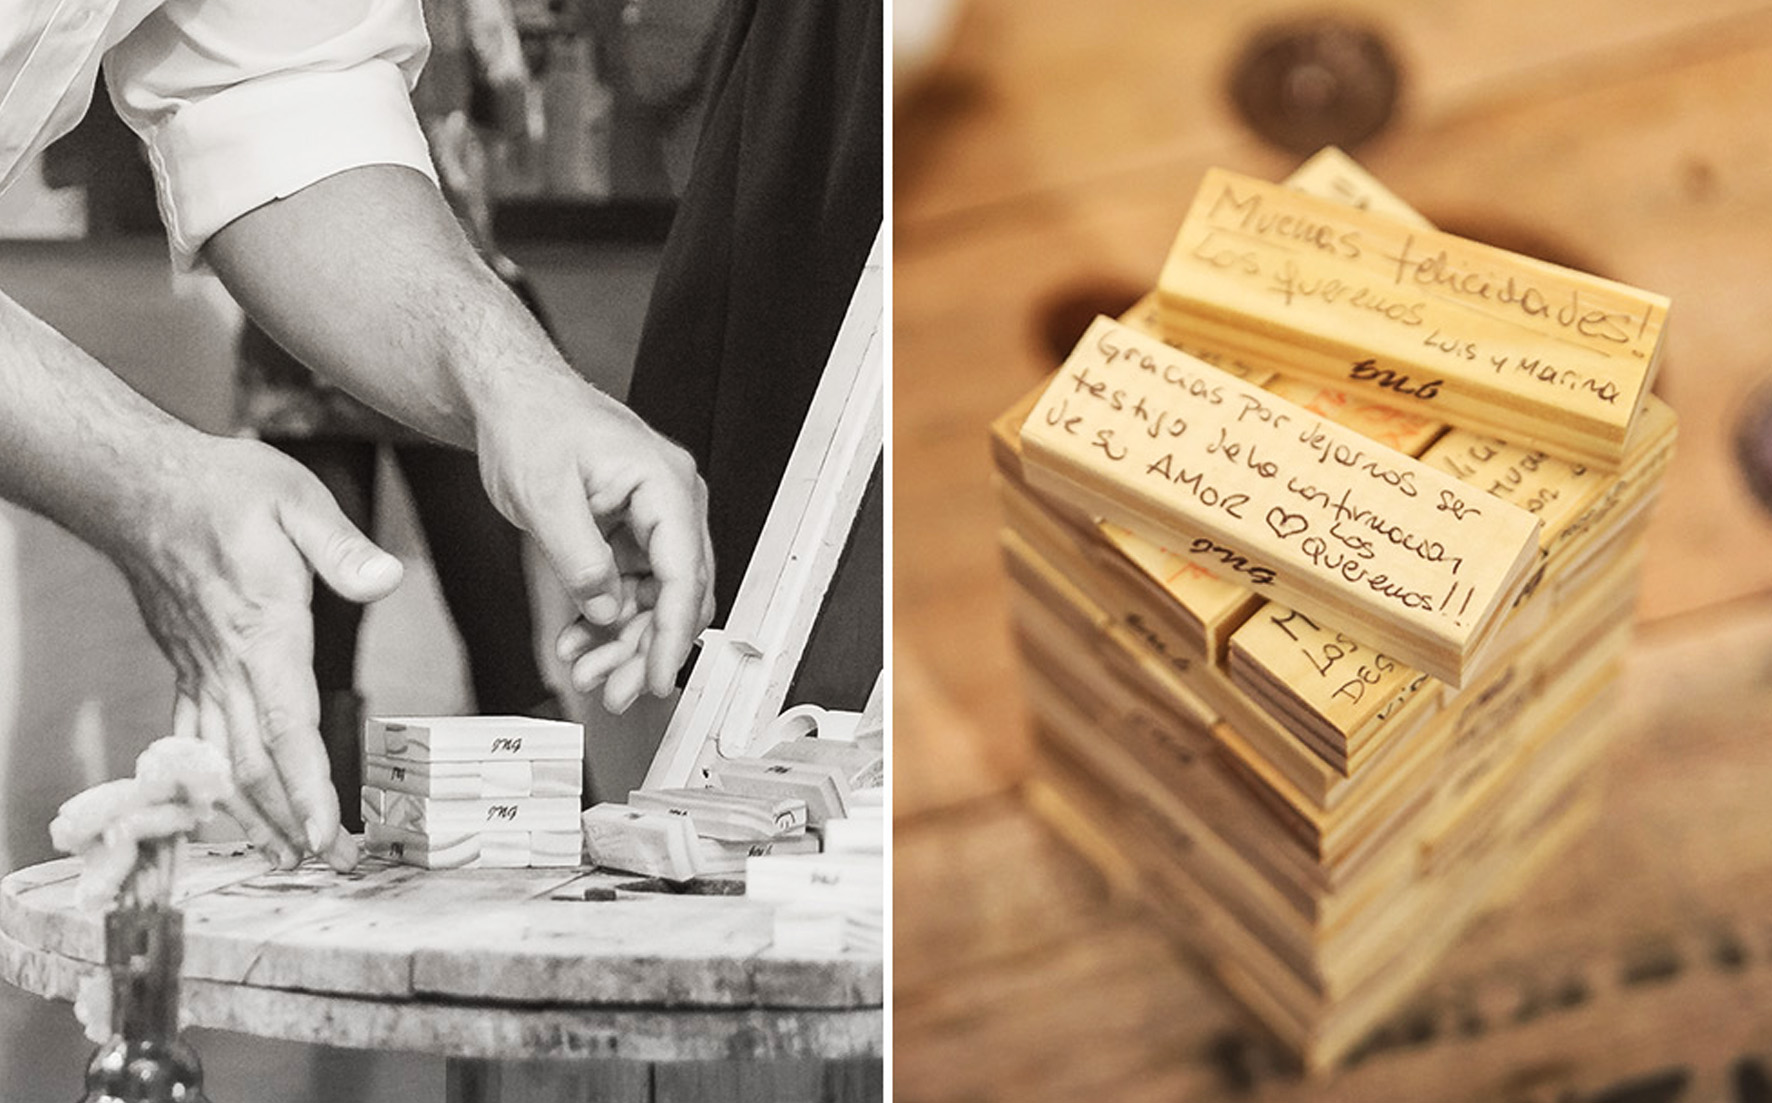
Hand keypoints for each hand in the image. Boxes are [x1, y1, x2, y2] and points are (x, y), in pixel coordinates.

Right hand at [111, 434, 401, 868]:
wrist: (143, 487)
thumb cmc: (225, 490)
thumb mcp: (296, 499)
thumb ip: (341, 547)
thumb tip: (387, 578)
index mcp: (263, 630)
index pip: (287, 725)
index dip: (306, 785)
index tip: (326, 832)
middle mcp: (227, 663)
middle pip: (255, 762)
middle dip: (289, 820)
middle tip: (323, 865)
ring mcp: (201, 670)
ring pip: (222, 760)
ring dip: (253, 813)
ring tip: (287, 854)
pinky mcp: (187, 666)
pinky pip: (195, 739)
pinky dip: (213, 782)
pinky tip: (228, 811)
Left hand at [473, 371, 713, 710]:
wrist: (511, 398)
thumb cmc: (532, 423)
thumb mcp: (545, 494)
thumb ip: (580, 557)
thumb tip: (605, 609)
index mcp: (664, 484)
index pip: (684, 571)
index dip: (672, 633)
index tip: (655, 676)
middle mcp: (671, 502)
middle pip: (676, 594)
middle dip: (644, 648)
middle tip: (614, 691)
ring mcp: (653, 519)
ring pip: (653, 599)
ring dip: (622, 640)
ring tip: (586, 672)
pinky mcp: (631, 532)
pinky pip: (630, 588)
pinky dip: (605, 619)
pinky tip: (577, 640)